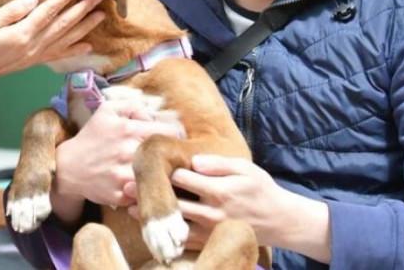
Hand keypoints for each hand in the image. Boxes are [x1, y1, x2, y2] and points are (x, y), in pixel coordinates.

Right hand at [0, 0, 104, 85]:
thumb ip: (11, 11)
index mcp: (21, 34)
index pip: (49, 11)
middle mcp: (33, 46)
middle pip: (64, 25)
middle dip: (83, 10)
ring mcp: (35, 55)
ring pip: (66, 39)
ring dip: (85, 27)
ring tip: (101, 15)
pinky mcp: (33, 62)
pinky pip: (59, 55)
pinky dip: (75, 50)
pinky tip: (88, 46)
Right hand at [49, 100, 184, 223]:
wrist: (68, 167)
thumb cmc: (92, 137)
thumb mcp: (107, 111)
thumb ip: (133, 106)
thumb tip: (153, 116)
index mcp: (128, 130)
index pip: (169, 131)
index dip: (175, 134)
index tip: (174, 138)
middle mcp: (128, 153)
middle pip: (167, 155)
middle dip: (170, 155)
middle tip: (169, 156)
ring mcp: (125, 177)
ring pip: (159, 176)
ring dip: (162, 174)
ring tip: (159, 172)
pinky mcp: (121, 196)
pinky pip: (145, 193)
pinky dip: (147, 190)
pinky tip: (143, 185)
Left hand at [129, 154, 330, 261]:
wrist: (279, 221)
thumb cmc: (260, 189)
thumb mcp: (245, 168)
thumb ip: (218, 164)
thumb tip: (194, 161)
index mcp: (219, 190)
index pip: (182, 178)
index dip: (162, 170)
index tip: (145, 162)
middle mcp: (212, 212)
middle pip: (173, 202)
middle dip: (149, 194)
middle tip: (124, 185)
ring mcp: (210, 230)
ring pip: (174, 223)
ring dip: (152, 216)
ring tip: (128, 207)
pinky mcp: (211, 242)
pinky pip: (184, 241)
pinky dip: (165, 234)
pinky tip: (150, 227)